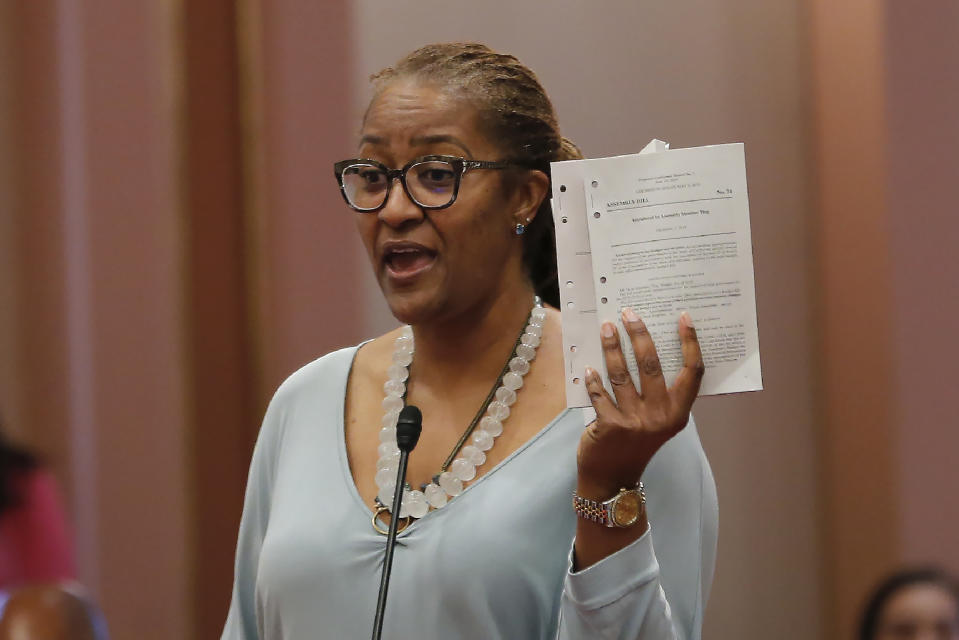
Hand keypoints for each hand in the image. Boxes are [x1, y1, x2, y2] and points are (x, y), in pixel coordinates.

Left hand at [577, 308, 704, 496]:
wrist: (612, 480)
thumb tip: (646, 350)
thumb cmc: (635, 446)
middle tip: (629, 313)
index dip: (690, 343)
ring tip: (606, 328)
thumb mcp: (657, 423)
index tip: (683, 318)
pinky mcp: (610, 425)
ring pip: (622, 373)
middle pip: (652, 364)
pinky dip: (592, 378)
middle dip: (639, 334)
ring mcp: (635, 421)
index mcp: (678, 413)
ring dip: (612, 347)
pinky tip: (588, 367)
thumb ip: (658, 395)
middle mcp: (660, 416)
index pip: (692, 372)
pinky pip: (599, 393)